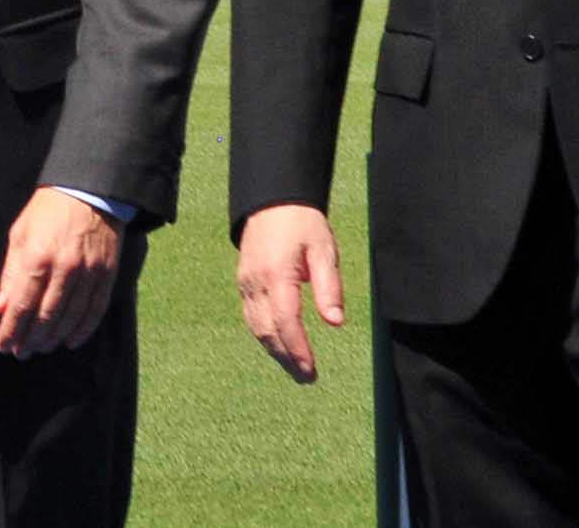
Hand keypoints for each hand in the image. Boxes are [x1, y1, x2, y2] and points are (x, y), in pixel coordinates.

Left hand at [0, 187, 123, 356]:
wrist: (91, 188)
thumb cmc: (49, 210)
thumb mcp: (20, 235)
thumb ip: (10, 274)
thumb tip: (0, 308)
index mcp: (37, 257)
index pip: (21, 305)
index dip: (11, 331)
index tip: (4, 347)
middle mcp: (64, 267)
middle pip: (45, 316)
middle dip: (31, 339)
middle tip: (22, 352)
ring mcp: (89, 271)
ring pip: (70, 317)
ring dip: (54, 337)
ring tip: (43, 347)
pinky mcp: (107, 272)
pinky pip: (96, 308)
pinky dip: (84, 329)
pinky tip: (72, 340)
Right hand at [238, 203, 345, 383]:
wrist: (272, 201)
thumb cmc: (302, 222)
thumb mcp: (323, 248)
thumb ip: (328, 286)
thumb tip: (335, 322)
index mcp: (276, 273)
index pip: (286, 321)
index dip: (298, 349)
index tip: (311, 369)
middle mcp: (255, 283)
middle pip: (268, 331)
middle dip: (287, 358)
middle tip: (306, 378)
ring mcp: (245, 284)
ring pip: (256, 327)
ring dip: (275, 351)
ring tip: (296, 369)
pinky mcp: (243, 283)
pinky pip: (251, 317)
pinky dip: (265, 335)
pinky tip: (279, 345)